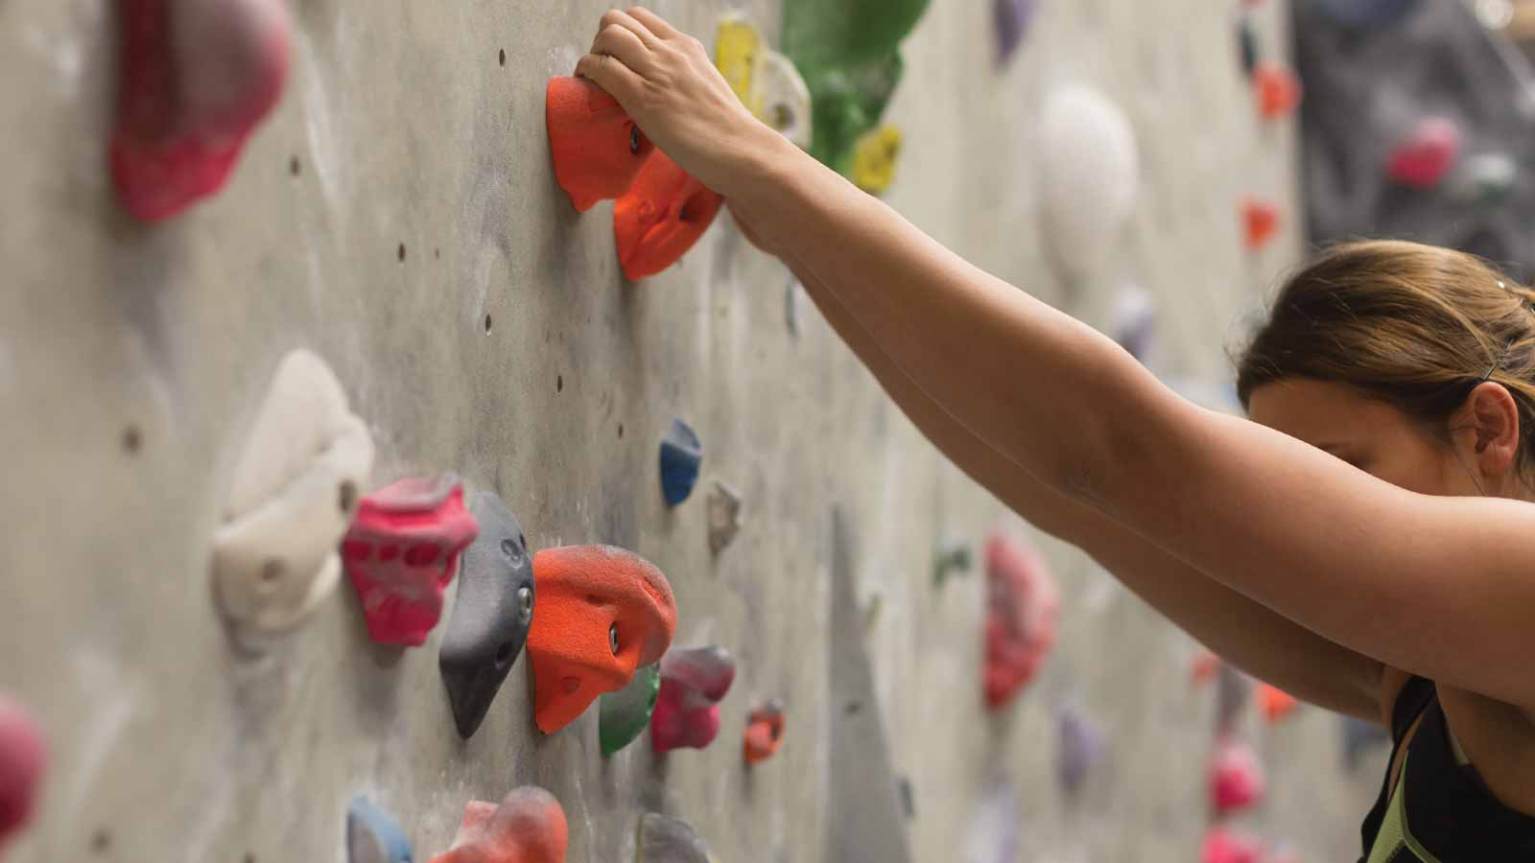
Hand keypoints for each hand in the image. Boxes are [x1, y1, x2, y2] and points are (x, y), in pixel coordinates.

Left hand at [575, 7, 784, 195]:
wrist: (740, 149)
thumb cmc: (726, 131)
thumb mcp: (706, 87)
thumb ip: (684, 78)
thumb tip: (665, 89)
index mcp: (686, 47)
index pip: (640, 18)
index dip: (620, 34)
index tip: (617, 58)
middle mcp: (670, 52)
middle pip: (617, 21)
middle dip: (601, 41)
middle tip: (603, 69)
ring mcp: (656, 72)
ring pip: (607, 36)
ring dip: (592, 54)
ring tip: (594, 79)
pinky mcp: (642, 97)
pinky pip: (601, 68)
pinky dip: (587, 72)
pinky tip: (588, 86)